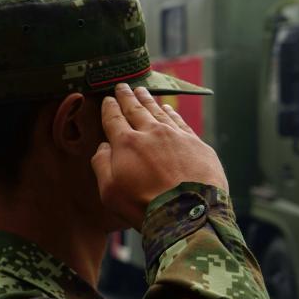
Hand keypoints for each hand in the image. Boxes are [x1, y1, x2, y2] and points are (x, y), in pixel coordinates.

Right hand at [92, 84, 227, 229]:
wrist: (188, 212)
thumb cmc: (144, 206)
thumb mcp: (110, 191)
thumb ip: (102, 165)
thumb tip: (103, 147)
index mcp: (127, 143)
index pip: (114, 119)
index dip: (109, 108)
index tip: (107, 99)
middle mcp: (151, 133)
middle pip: (136, 110)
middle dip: (127, 97)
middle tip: (122, 86)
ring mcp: (176, 136)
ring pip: (159, 112)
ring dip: (149, 100)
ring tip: (142, 91)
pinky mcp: (196, 143)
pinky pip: (181, 122)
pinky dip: (172, 112)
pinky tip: (168, 108)